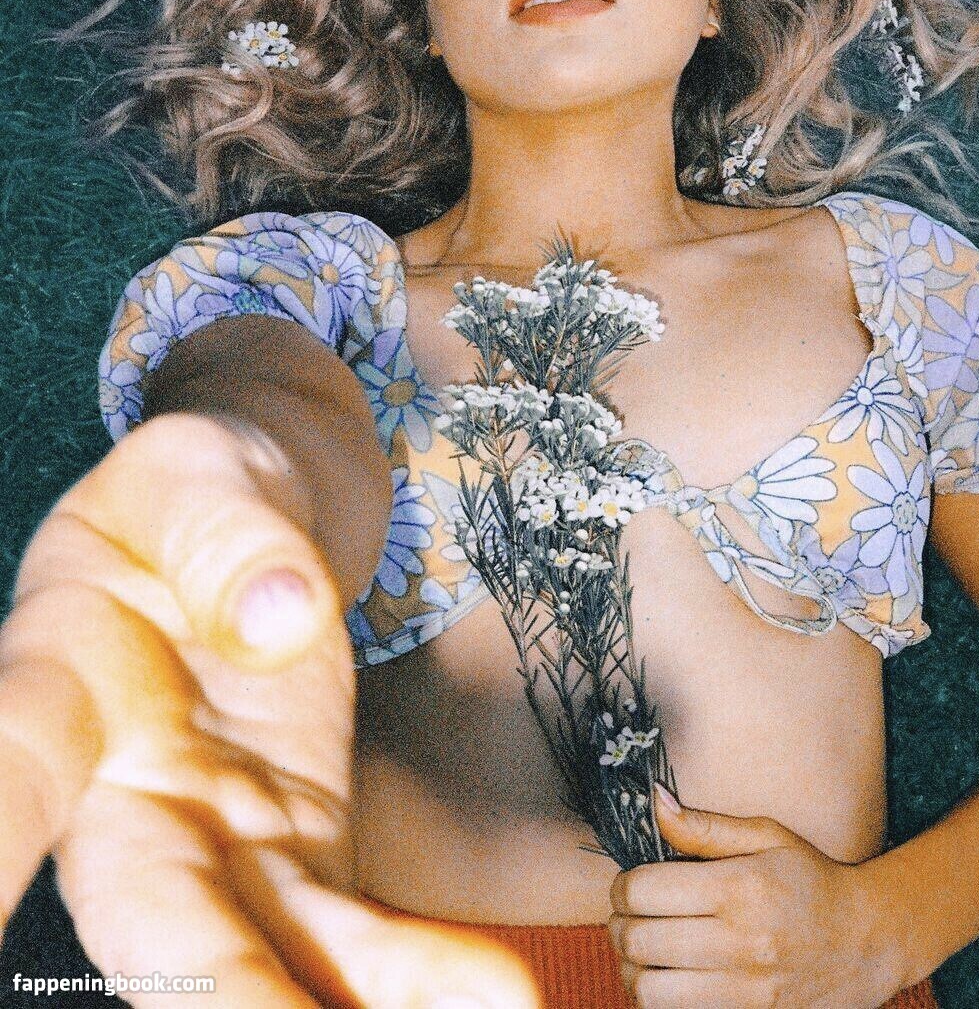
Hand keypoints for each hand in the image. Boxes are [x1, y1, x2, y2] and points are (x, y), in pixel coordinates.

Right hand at [0, 412, 539, 1008]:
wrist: (269, 506)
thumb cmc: (204, 481)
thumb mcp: (204, 469)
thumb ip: (229, 537)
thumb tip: (279, 618)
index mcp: (64, 675)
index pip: (18, 762)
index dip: (0, 835)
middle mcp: (124, 783)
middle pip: (150, 910)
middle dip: (218, 991)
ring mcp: (213, 826)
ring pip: (253, 947)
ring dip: (324, 1006)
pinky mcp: (294, 839)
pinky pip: (340, 924)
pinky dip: (407, 970)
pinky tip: (485, 993)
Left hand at [607, 783, 895, 1008]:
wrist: (867, 942)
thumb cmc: (810, 879)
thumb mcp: (766, 836)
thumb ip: (704, 825)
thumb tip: (654, 799)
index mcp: (740, 888)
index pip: (644, 891)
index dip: (621, 886)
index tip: (629, 883)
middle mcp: (741, 942)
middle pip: (639, 942)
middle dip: (619, 926)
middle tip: (628, 916)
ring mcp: (746, 991)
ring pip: (651, 992)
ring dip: (633, 970)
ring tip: (642, 952)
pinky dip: (660, 999)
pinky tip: (668, 978)